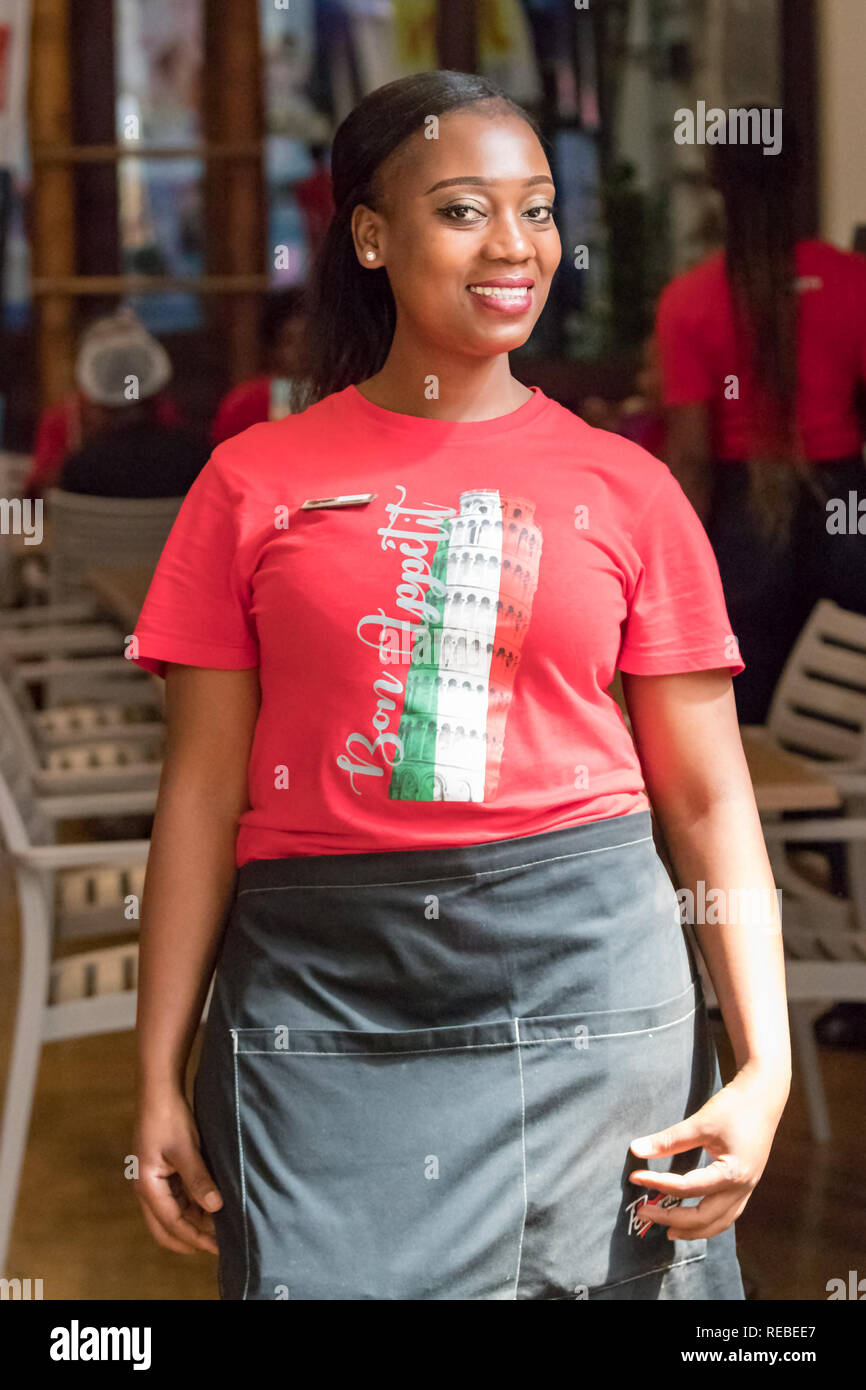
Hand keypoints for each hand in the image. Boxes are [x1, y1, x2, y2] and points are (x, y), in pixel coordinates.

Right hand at [132, 1090, 222, 1254]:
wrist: (159, 1092)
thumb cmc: (168, 1118)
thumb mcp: (185, 1149)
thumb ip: (199, 1180)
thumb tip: (215, 1208)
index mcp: (147, 1187)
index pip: (172, 1224)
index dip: (195, 1237)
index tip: (217, 1247)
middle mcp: (147, 1189)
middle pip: (166, 1227)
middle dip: (191, 1238)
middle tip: (218, 1246)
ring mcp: (155, 1181)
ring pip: (173, 1214)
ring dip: (194, 1222)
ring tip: (220, 1228)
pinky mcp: (164, 1172)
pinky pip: (178, 1198)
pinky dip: (194, 1206)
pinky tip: (212, 1207)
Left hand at [627, 1061, 789, 1240]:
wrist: (764, 1096)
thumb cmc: (735, 1107)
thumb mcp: (700, 1121)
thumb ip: (669, 1139)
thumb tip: (636, 1149)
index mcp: (732, 1174)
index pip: (687, 1188)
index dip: (658, 1184)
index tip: (635, 1177)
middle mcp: (742, 1188)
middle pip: (704, 1217)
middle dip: (673, 1220)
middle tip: (645, 1212)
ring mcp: (747, 1189)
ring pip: (720, 1223)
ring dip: (693, 1230)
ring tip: (668, 1230)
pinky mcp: (746, 1185)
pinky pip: (727, 1214)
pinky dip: (708, 1222)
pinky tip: (694, 1220)